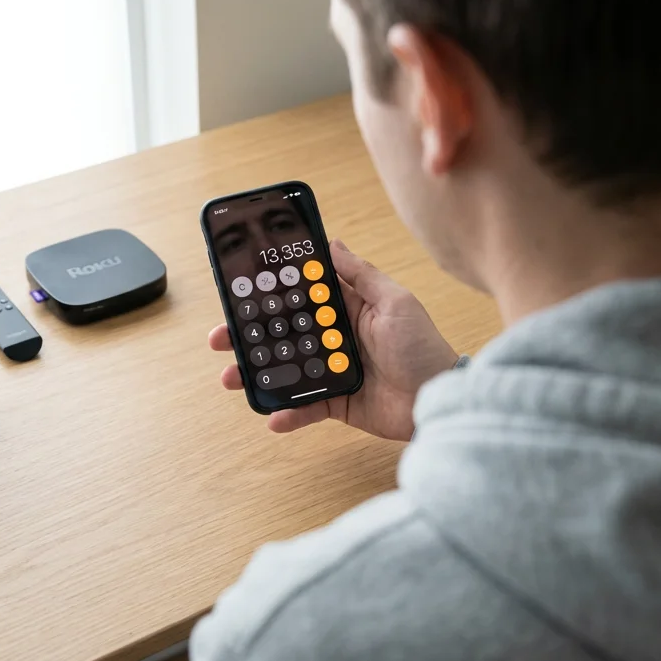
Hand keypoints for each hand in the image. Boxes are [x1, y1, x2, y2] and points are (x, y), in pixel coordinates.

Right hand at [208, 239, 457, 440]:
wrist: (441, 398)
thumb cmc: (423, 346)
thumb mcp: (395, 301)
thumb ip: (360, 275)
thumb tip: (332, 244)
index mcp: (347, 309)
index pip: (300, 297)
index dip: (271, 294)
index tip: (241, 292)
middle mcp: (335, 338)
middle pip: (283, 334)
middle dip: (249, 336)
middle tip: (219, 338)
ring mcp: (333, 372)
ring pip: (285, 371)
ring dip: (256, 375)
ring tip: (231, 378)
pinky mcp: (337, 403)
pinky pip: (306, 408)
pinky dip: (288, 414)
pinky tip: (272, 416)